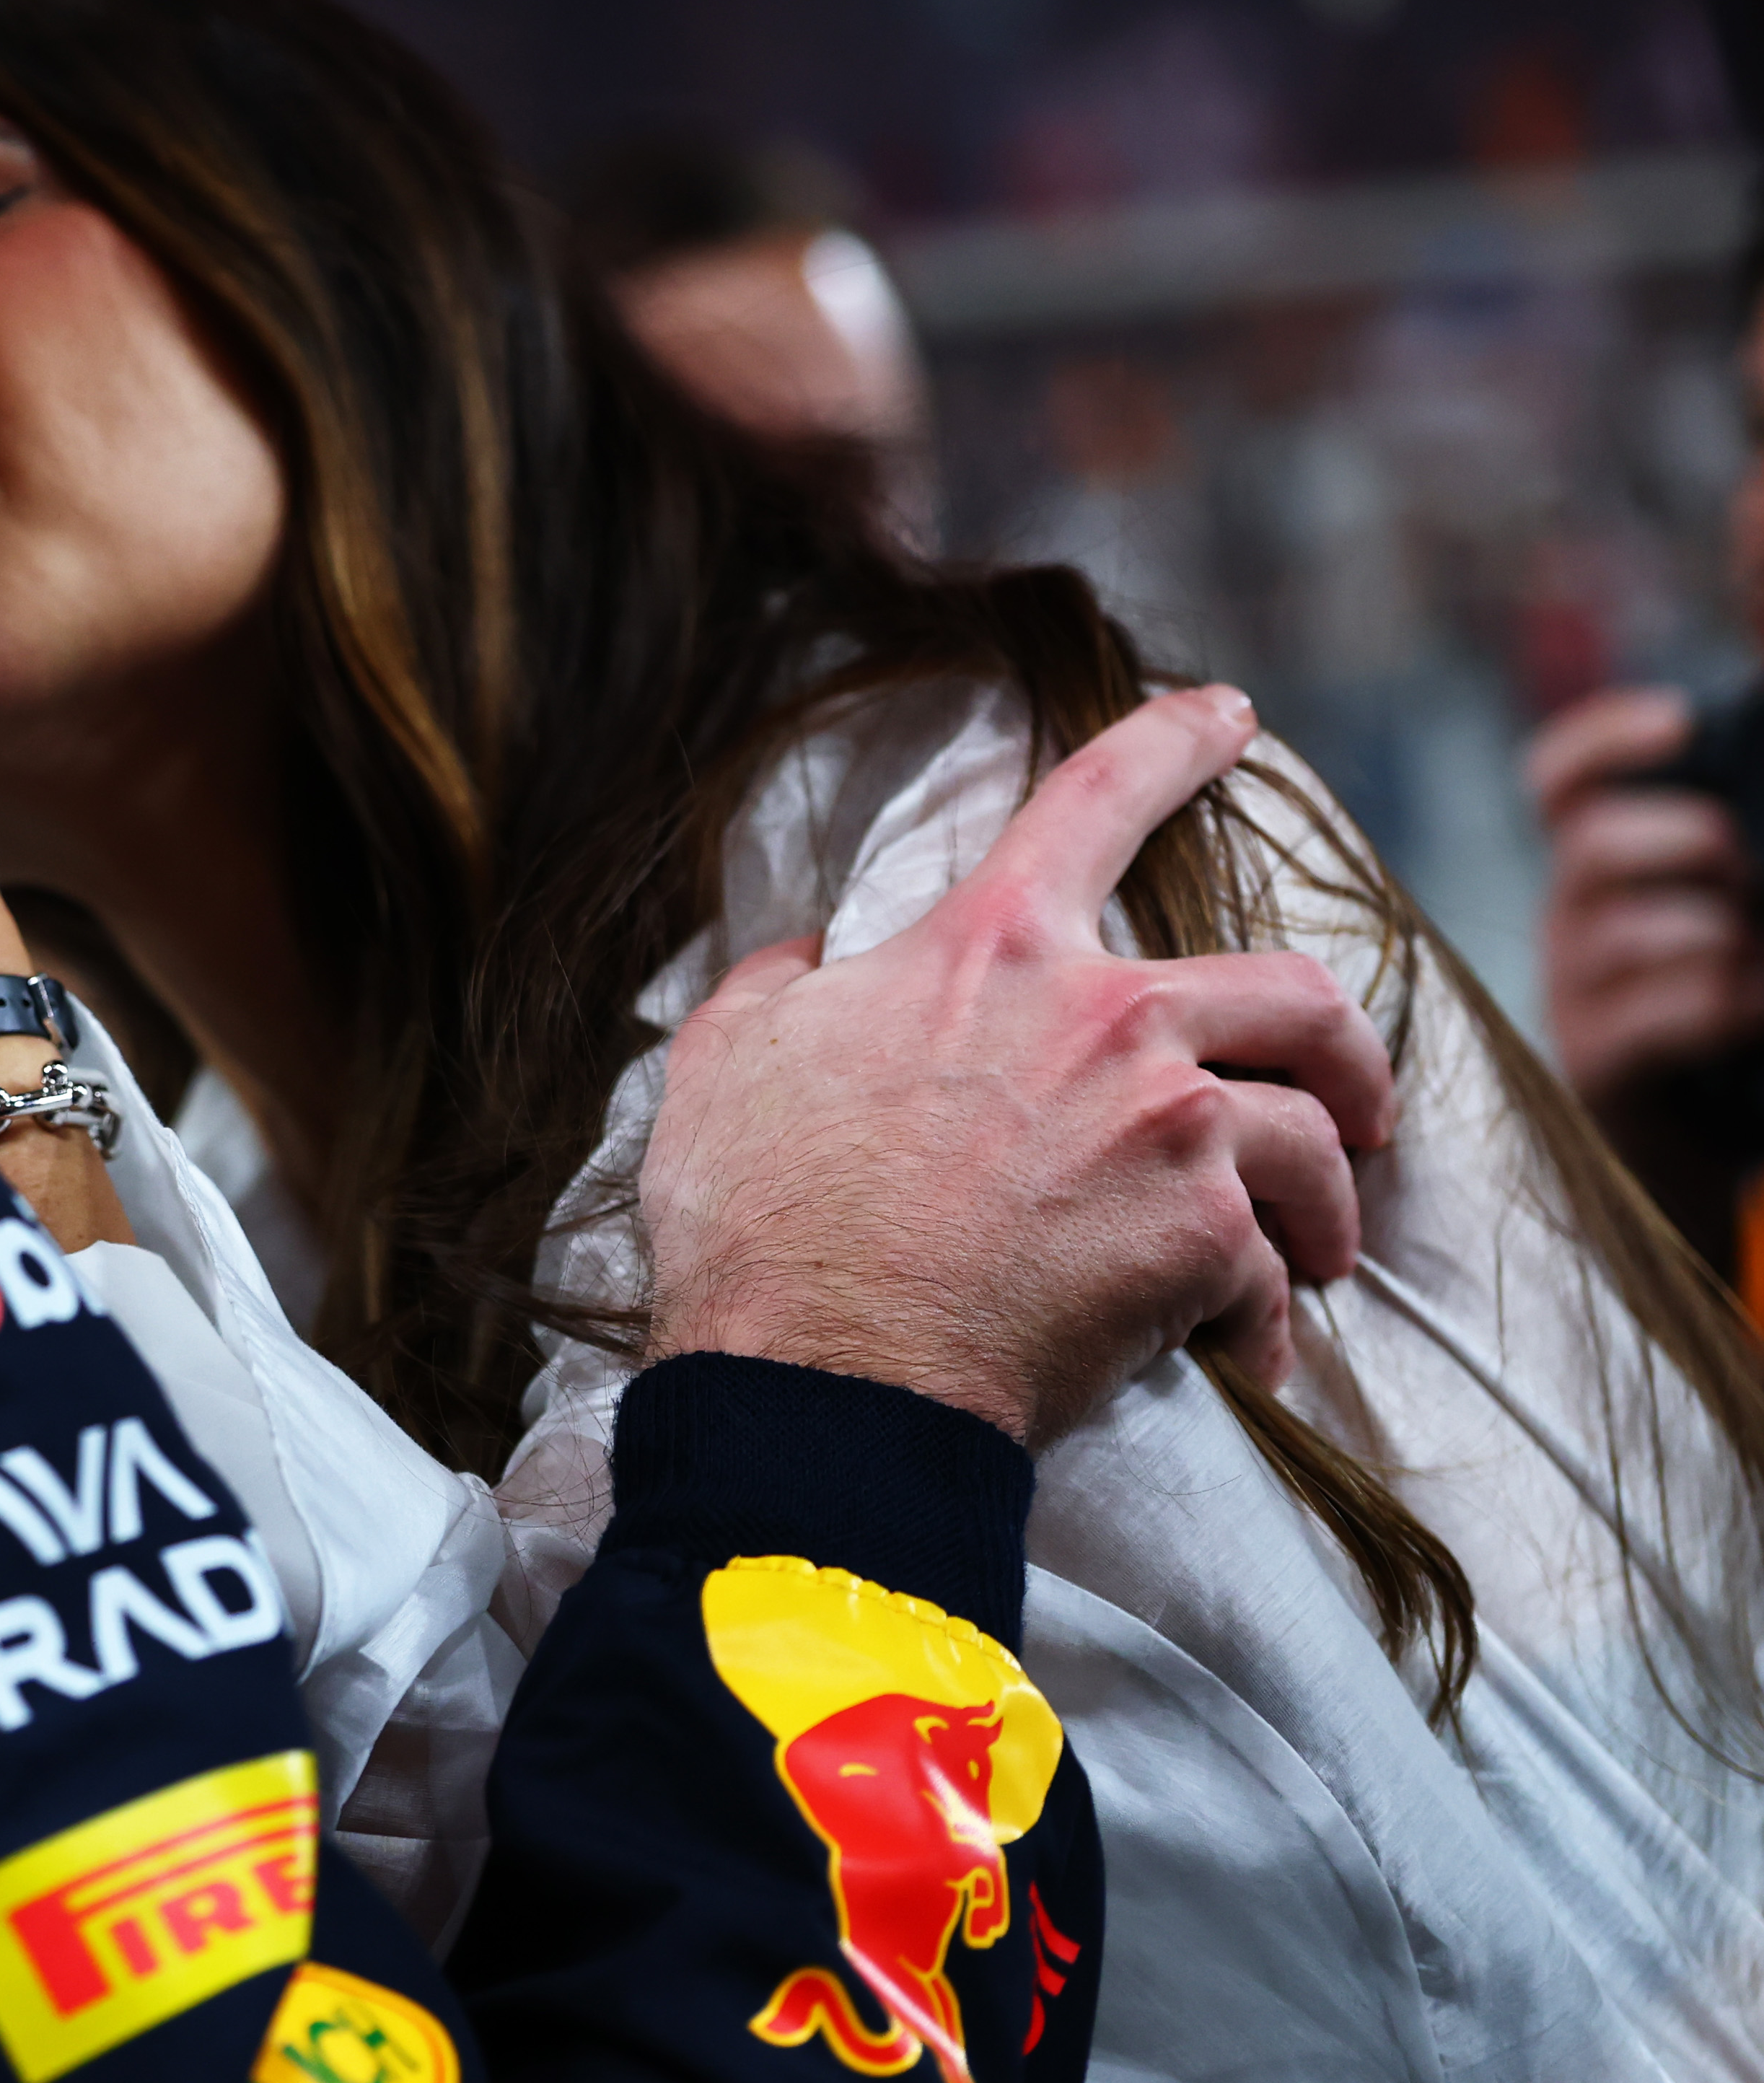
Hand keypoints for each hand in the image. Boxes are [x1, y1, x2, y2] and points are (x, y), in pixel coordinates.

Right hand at [639, 685, 1392, 1447]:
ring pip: (1317, 1137)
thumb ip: (777, 985)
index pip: (1098, 798)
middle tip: (1355, 1102)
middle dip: (1347, 1048)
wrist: (824, 1367)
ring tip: (1316, 1254)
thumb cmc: (765, 1214)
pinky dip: (1266, 1322)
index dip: (1171, 741)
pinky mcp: (1204, 1240)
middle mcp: (1108, 1017)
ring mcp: (1170, 1126)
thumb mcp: (727, 1058)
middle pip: (1296, 991)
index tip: (1228, 716)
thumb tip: (800, 953)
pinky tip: (1245, 1358)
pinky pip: (1273, 1277)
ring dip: (1329, 1198)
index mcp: (991, 949)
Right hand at [1525, 687, 1763, 1104]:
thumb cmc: (1719, 1006)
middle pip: (1590, 844)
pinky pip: (1649, 1016)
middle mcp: (1568, 921)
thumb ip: (1717, 862)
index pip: (1557, 782)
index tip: (1679, 723)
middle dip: (1683, 840)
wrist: (1693, 1137)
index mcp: (1598, 871)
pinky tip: (1755, 1007)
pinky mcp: (1596, 1064)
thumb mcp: (1711, 911)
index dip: (1603, 741)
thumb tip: (1753, 825)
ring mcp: (1572, 994)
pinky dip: (1716, 1004)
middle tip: (1742, 865)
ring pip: (1619, 931)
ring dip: (1709, 930)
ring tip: (1754, 953)